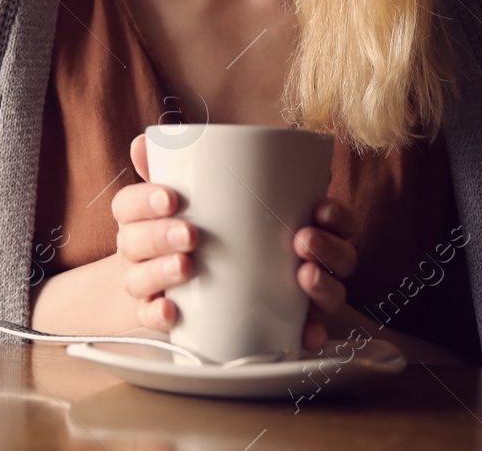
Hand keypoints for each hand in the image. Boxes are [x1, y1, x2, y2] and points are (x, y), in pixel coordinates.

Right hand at [110, 133, 198, 330]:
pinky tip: (173, 309)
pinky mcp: (153, 313)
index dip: (143, 200)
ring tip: (187, 266)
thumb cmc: (180, 226)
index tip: (171, 198)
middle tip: (190, 233)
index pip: (126, 205)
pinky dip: (157, 315)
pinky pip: (147, 318)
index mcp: (137, 218)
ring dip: (159, 272)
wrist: (173, 284)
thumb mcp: (177, 196)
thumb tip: (147, 138)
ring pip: (137, 280)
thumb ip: (167, 166)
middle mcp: (133, 250)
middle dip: (158, 236)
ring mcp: (141, 283)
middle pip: (131, 241)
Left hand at [115, 135, 359, 350]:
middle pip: (339, 257)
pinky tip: (304, 334)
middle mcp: (301, 260)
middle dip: (330, 247)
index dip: (336, 215)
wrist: (158, 284)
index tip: (318, 207)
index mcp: (290, 221)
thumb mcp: (171, 205)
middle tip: (301, 240)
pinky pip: (301, 338)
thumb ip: (161, 176)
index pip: (332, 218)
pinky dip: (307, 335)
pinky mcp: (278, 330)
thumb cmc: (180, 232)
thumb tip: (143, 144)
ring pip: (328, 295)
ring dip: (324, 286)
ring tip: (302, 274)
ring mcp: (292, 298)